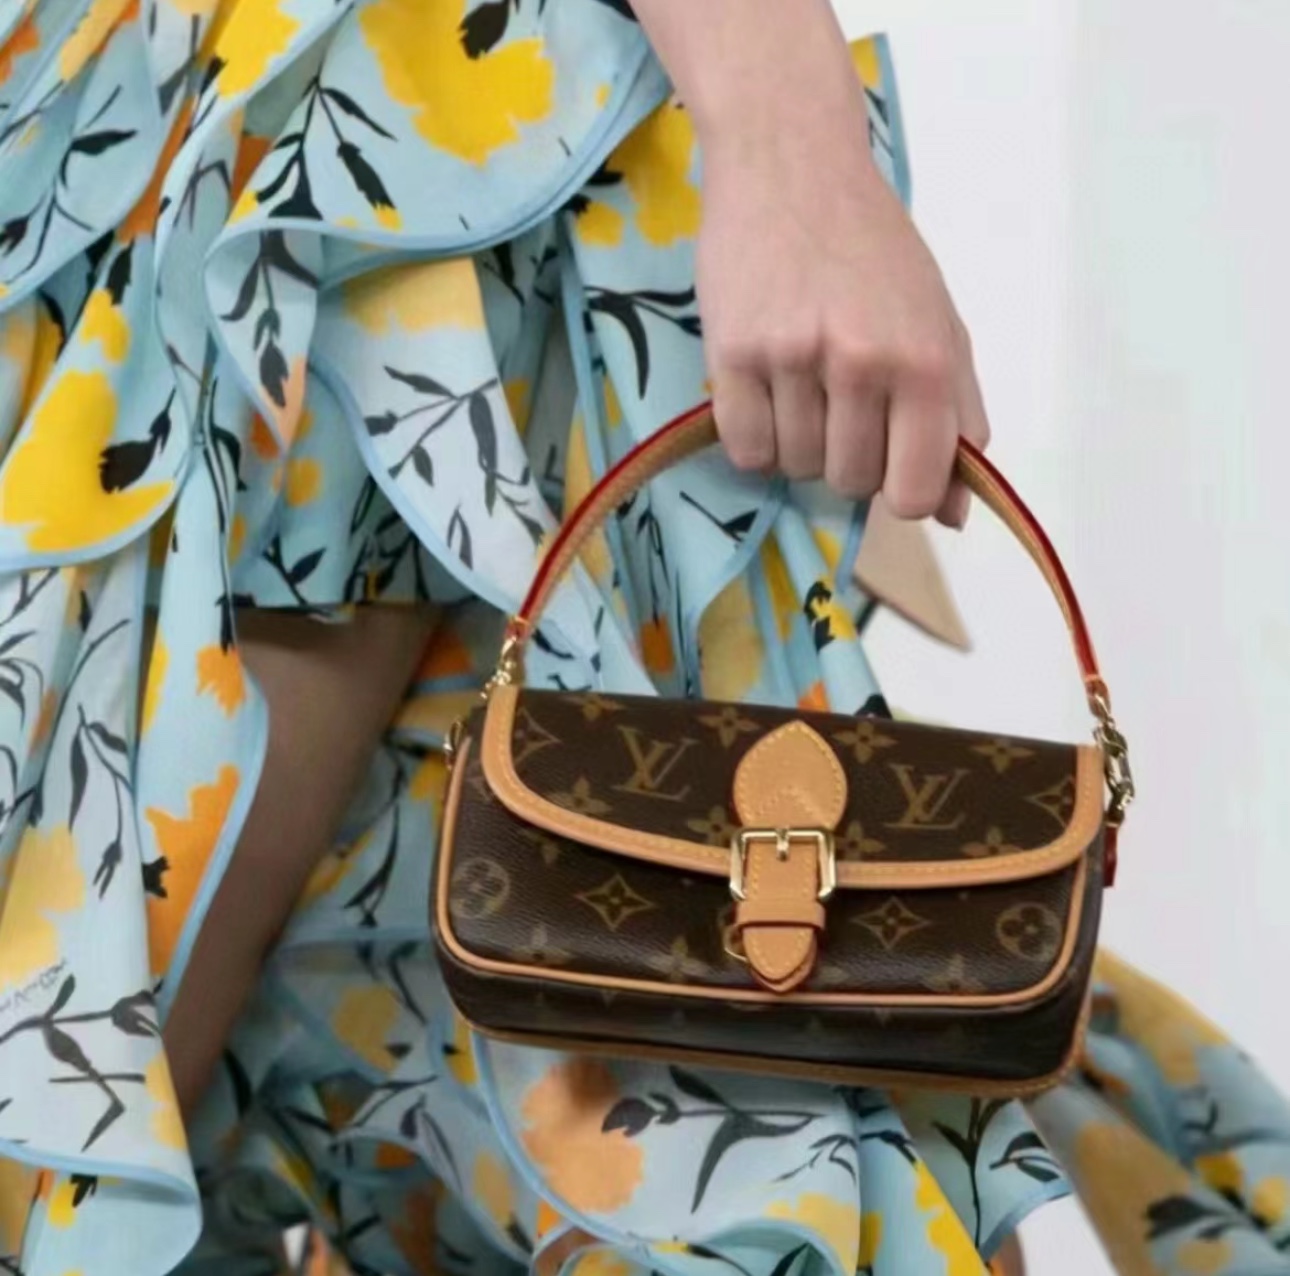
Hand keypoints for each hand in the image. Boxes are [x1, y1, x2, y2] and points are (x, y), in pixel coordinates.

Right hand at [631, 0, 990, 524]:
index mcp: (925, 360)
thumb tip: (956, 515)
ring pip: (795, 468)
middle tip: (841, 403)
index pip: (916, 490)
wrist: (792, 165)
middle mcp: (862, 363)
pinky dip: (756, 438)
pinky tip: (766, 393)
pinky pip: (745, 449)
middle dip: (847, 458)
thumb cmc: (874, 249)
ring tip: (801, 386)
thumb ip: (956, 417)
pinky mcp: (731, 354)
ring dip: (798, 444)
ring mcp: (792, 359)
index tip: (891, 468)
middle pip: (851, 482)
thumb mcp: (939, 322)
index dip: (904, 495)